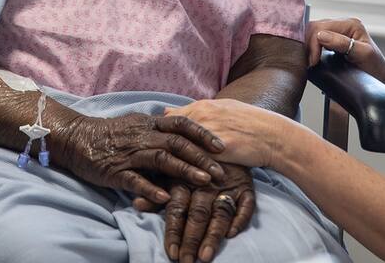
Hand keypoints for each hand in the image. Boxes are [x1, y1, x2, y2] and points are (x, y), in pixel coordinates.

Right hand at [58, 113, 226, 205]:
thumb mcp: (137, 125)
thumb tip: (185, 134)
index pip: (181, 124)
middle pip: (176, 143)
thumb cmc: (110, 134)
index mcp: (149, 124)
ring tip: (203, 181)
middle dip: (201, 156)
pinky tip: (166, 198)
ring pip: (161, 159)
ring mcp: (129, 154)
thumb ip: (159, 129)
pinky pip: (135, 180)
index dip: (202, 134)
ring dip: (184, 170)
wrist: (76, 138)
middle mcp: (142, 136)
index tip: (222, 145)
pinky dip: (151, 189)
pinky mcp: (115, 171)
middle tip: (221, 170)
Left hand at [133, 162, 255, 262]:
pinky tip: (232, 234)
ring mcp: (227, 185)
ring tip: (206, 256)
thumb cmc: (189, 155)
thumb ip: (155, 188)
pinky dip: (241, 219)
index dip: (174, 231)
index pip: (177, 209)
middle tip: (186, 261)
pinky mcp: (246, 185)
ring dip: (213, 235)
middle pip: (198, 214)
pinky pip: (247, 205)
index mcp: (184, 179)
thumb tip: (137, 204)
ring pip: (220, 212)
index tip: (171, 253)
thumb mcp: (170, 169)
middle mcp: (205, 183)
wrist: (222, 133)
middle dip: (192, 239)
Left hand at [165, 99, 285, 169]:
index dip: (163, 132)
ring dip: (168, 159)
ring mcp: (205, 135)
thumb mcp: (223, 108)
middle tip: (153, 156)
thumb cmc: (251, 122)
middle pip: (169, 132)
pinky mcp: (213, 153)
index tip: (158, 141)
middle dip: (160, 145)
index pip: (171, 118)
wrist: (272, 136)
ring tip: (160, 170)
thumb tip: (169, 111)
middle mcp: (200, 118)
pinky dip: (182, 170)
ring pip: (177, 148)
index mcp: (202, 106)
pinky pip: (191, 163)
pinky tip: (176, 179)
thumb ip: (198, 112)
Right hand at [306, 18, 384, 89]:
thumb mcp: (362, 55)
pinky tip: (311, 57)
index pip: (322, 27)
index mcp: (352, 24)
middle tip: (308, 63)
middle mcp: (344, 24)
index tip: (313, 62)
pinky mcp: (334, 38)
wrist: (382, 78)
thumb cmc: (377, 68)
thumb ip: (342, 43)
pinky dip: (311, 47)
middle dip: (308, 44)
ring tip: (308, 61)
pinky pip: (316, 38)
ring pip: (313, 32)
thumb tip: (321, 36)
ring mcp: (339, 30)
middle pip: (316, 27)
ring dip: (308, 45)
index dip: (314, 44)